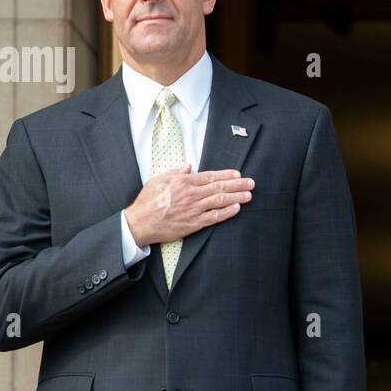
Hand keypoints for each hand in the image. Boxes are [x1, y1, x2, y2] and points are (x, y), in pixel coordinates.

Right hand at [124, 166, 254, 247]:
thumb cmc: (147, 201)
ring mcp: (194, 209)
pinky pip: (215, 217)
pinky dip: (227, 212)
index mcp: (184, 181)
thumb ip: (176, 172)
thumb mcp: (159, 179)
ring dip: (237, 197)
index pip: (211, 176)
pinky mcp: (194, 223)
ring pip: (220, 201)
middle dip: (238, 184)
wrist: (140, 222)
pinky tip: (237, 208)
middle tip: (251, 183)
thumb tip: (189, 166)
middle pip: (220, 187)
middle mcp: (191, 194)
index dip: (227, 175)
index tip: (238, 174)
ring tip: (248, 195)